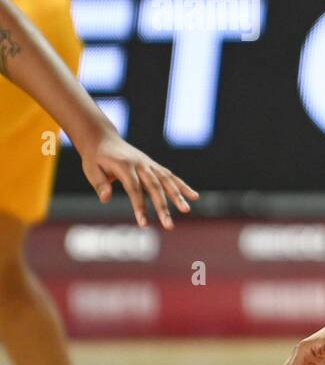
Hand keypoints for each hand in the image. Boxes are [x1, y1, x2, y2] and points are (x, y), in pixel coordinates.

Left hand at [80, 131, 198, 228]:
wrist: (103, 139)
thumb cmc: (95, 158)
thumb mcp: (91, 170)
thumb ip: (100, 184)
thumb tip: (105, 199)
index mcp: (124, 165)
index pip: (134, 188)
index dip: (140, 206)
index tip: (144, 223)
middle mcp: (141, 164)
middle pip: (155, 187)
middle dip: (163, 207)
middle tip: (169, 225)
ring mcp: (150, 164)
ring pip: (167, 181)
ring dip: (178, 197)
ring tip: (186, 211)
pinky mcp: (155, 166)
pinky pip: (171, 177)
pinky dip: (183, 186)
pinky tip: (194, 196)